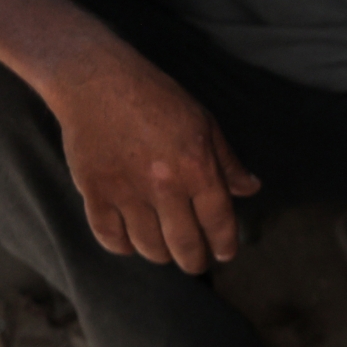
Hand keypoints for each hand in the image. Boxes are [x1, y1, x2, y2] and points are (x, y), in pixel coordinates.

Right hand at [48, 58, 259, 273]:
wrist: (98, 82)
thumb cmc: (158, 100)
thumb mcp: (205, 124)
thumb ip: (228, 162)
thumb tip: (251, 189)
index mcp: (197, 168)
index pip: (218, 221)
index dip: (224, 244)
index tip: (225, 255)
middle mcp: (164, 186)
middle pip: (184, 243)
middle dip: (194, 261)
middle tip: (195, 264)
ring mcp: (127, 191)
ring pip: (148, 245)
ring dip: (160, 254)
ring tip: (166, 252)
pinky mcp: (95, 192)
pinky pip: (110, 236)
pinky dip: (123, 246)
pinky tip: (131, 243)